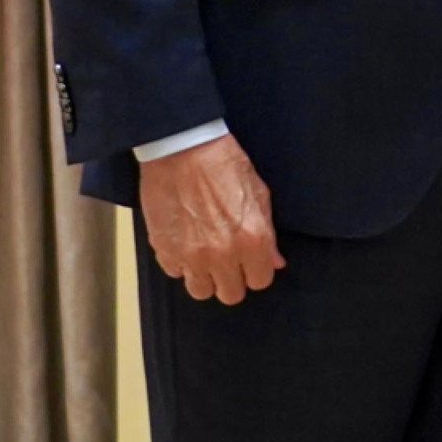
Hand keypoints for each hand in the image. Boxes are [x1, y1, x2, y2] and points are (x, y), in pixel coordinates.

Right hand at [141, 135, 284, 303]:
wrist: (182, 147)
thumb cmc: (223, 163)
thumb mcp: (259, 193)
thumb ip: (268, 233)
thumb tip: (275, 262)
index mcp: (252, 239)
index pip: (260, 281)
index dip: (256, 271)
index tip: (250, 261)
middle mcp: (223, 254)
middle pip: (231, 294)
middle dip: (231, 279)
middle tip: (226, 259)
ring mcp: (192, 256)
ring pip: (201, 291)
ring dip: (204, 277)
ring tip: (203, 255)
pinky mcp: (166, 250)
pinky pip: (175, 273)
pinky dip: (180, 263)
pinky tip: (184, 242)